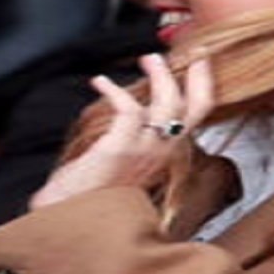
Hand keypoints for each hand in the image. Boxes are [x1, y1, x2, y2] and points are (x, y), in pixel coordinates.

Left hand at [30, 51, 214, 208]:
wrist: (71, 221)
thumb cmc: (90, 197)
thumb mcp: (124, 166)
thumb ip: (134, 141)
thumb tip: (135, 112)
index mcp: (163, 158)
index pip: (196, 119)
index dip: (202, 88)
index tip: (199, 64)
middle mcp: (160, 156)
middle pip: (193, 110)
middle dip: (196, 76)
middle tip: (190, 52)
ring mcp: (142, 154)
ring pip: (168, 105)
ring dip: (160, 76)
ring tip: (148, 59)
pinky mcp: (120, 150)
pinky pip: (129, 109)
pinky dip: (115, 90)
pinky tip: (100, 82)